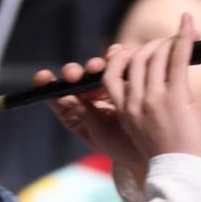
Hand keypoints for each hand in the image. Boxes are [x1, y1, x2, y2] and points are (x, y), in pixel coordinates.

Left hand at [41, 52, 141, 166]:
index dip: (47, 84)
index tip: (45, 76)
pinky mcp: (125, 78)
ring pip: (96, 70)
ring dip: (96, 64)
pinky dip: (117, 57)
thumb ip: (83, 113)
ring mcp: (106, 87)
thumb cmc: (123, 147)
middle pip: (76, 79)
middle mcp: (88, 98)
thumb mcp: (99, 134)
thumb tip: (63, 96)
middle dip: (75, 73)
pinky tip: (117, 54)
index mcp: (75, 115)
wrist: (156, 146)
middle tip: (77, 74)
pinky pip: (118, 64)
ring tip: (100, 66)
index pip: (56, 96)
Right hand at [45, 15, 200, 169]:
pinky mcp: (175, 97)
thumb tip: (162, 87)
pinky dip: (183, 36)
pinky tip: (188, 23)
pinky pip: (177, 57)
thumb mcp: (147, 131)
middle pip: (134, 59)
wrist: (183, 176)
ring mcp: (153, 99)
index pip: (110, 75)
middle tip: (165, 44)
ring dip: (168, 41)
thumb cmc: (172, 157)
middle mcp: (134, 103)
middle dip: (149, 46)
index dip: (119, 58)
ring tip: (181, 36)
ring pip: (154, 55)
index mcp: (123, 112)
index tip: (133, 52)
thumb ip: (146, 108)